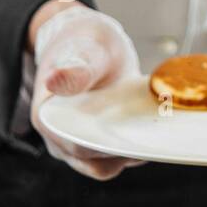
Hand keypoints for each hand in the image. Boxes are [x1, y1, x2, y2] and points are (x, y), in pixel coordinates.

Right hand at [29, 0, 143, 178]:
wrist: (89, 43)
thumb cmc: (84, 43)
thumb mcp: (85, 50)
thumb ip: (75, 69)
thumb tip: (54, 81)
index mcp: (48, 117)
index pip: (80, 148)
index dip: (111, 148)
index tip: (142, 136)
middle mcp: (58, 137)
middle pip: (97, 162)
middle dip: (128, 151)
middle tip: (158, 132)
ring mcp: (77, 143)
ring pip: (109, 163)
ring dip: (134, 152)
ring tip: (156, 129)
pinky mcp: (97, 142)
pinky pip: (117, 156)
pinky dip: (135, 146)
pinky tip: (152, 130)